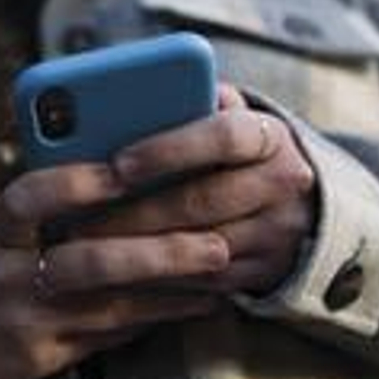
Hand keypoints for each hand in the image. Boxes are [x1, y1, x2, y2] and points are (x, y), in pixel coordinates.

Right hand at [0, 163, 227, 378]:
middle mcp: (6, 276)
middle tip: (211, 240)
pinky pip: (112, 334)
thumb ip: (51, 196)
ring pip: (109, 304)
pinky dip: (158, 314)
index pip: (29, 200)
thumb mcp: (3, 225)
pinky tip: (196, 299)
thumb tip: (129, 154)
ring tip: (218, 266)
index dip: (76, 184)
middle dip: (156, 251)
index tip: (126, 169)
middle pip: (86, 262)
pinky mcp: (44, 356)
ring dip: (171, 286)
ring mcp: (26, 321)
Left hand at [96, 85, 317, 295]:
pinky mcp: (264, 274)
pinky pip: (202, 283)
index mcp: (269, 134)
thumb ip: (186, 100)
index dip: (168, 149)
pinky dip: (155, 280)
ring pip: (198, 249)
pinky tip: (114, 275)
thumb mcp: (221, 114)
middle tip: (79, 220)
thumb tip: (123, 95)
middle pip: (202, 200)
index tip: (118, 163)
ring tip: (87, 250)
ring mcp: (277, 234)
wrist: (299, 201)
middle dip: (136, 212)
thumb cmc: (231, 149)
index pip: (224, 136)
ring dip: (139, 252)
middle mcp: (282, 184)